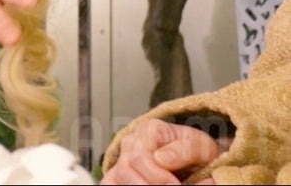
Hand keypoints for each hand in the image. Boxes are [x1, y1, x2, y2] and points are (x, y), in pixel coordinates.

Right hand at [100, 119, 221, 184]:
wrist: (197, 161)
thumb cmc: (198, 152)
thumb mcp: (201, 146)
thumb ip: (185, 149)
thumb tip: (160, 158)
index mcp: (150, 130)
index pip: (139, 156)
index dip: (157, 176)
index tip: (175, 185)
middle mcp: (131, 142)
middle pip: (125, 170)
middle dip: (148, 185)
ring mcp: (122, 158)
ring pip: (115, 178)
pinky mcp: (119, 173)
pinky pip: (109, 182)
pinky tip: (141, 185)